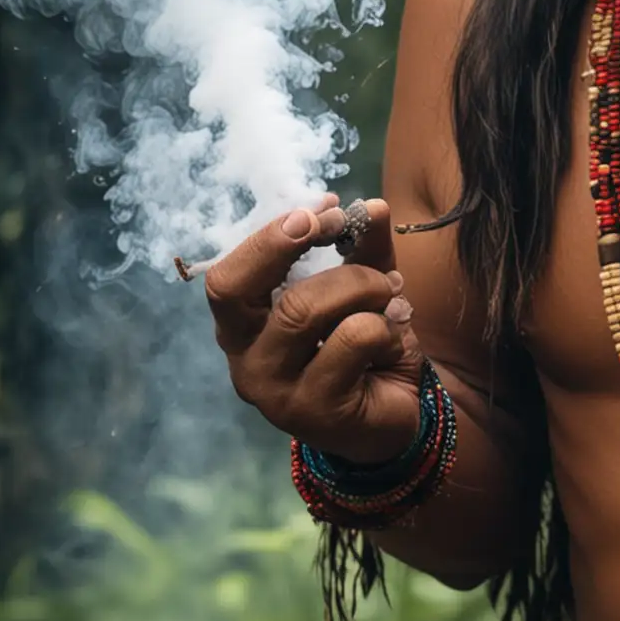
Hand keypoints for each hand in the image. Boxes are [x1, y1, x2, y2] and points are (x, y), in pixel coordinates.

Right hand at [204, 192, 426, 463]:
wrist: (393, 414)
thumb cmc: (363, 344)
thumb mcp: (363, 285)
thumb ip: (364, 246)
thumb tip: (373, 206)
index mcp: (243, 325)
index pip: (226, 278)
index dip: (268, 237)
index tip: (323, 209)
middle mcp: (244, 360)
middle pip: (238, 290)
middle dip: (300, 247)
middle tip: (344, 229)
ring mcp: (273, 391)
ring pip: (302, 309)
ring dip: (360, 285)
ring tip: (391, 294)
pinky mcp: (313, 412)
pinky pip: (351, 339)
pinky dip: (384, 325)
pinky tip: (391, 342)